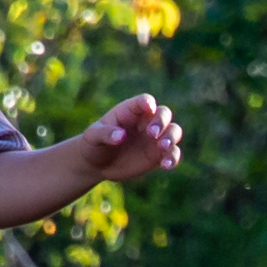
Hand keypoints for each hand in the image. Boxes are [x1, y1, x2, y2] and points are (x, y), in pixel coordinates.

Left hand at [58, 94, 182, 192]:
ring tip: (163, 148)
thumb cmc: (93, 144)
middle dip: (162, 121)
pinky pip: (172, 153)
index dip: (148, 103)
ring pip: (173, 131)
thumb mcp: (93, 137)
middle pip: (164, 113)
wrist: (97, 164)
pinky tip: (166, 166)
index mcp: (130, 111)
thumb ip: (105, 133)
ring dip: (172, 137)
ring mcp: (155, 139)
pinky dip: (173, 158)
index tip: (149, 108)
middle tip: (152, 134)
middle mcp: (146, 122)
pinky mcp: (158, 155)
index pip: (144, 101)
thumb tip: (120, 136)